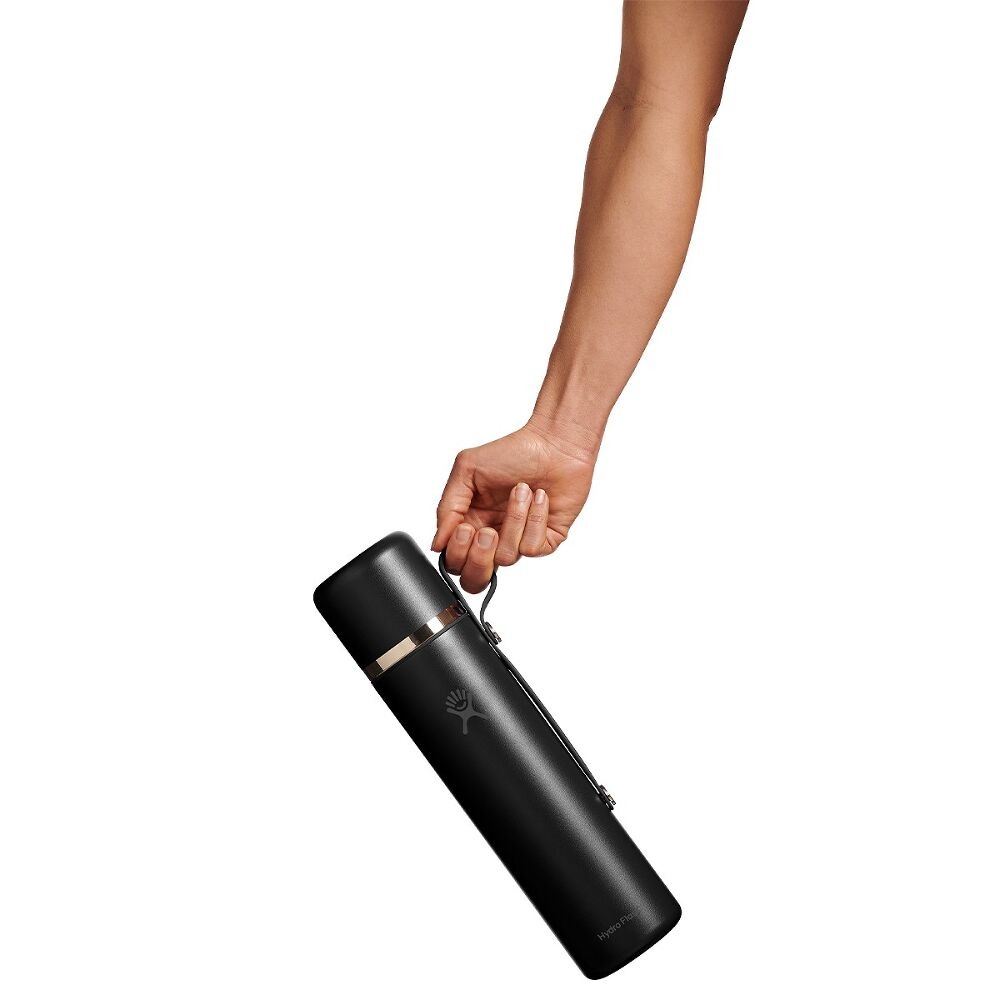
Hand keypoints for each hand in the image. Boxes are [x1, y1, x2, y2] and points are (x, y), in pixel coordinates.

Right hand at [431, 421, 597, 592]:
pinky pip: (532, 548)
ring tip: (522, 490)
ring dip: (514, 519)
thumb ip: (447, 507)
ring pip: (506, 557)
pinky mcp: (546, 540)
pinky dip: (535, 519)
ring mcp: (519, 540)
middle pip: (476, 577)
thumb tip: (437, 543)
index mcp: (471, 522)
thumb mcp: (467, 470)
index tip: (465, 529)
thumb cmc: (513, 452)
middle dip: (479, 558)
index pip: (455, 560)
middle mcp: (494, 535)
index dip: (457, 552)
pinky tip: (540, 497)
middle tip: (487, 531)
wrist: (555, 443)